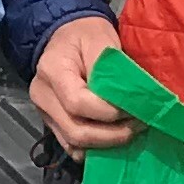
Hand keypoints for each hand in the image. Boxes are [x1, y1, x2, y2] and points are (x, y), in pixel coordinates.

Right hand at [31, 16, 136, 155]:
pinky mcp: (52, 123)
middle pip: (75, 131)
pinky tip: (114, 137)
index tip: (137, 110)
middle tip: (140, 125)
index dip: (110, 112)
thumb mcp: (102, 41)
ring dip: (106, 145)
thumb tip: (135, 100)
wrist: (67, 35)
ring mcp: (44, 112)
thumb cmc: (87, 35)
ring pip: (74, 144)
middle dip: (112, 135)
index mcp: (51, 70)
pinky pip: (72, 146)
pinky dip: (95, 148)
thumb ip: (113, 71)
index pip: (78, 103)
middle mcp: (42, 95)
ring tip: (130, 131)